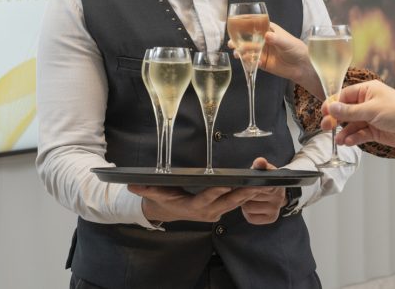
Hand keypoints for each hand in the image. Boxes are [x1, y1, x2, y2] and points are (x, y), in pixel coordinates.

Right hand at [128, 185, 256, 222]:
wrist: (169, 212)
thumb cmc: (165, 200)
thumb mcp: (156, 194)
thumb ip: (146, 188)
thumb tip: (132, 184)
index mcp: (193, 207)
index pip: (206, 199)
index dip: (216, 192)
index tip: (226, 185)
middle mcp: (207, 211)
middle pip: (227, 202)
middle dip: (242, 194)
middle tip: (255, 184)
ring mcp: (216, 212)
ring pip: (235, 203)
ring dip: (249, 194)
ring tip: (262, 183)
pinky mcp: (221, 209)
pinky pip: (236, 203)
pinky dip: (247, 195)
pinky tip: (258, 186)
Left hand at [240, 157, 285, 224]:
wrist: (278, 190)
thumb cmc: (267, 179)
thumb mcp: (264, 169)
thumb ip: (260, 164)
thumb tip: (260, 161)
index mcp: (277, 184)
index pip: (259, 186)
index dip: (249, 186)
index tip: (245, 185)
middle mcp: (278, 198)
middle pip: (250, 197)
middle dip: (244, 193)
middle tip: (244, 189)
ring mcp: (275, 209)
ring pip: (249, 208)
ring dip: (245, 203)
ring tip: (249, 197)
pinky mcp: (270, 219)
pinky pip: (251, 217)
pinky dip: (248, 213)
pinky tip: (252, 206)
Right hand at [241, 22, 323, 97]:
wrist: (302, 67)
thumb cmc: (296, 49)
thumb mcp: (287, 43)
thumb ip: (277, 39)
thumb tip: (267, 35)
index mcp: (269, 30)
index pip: (255, 25)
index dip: (244, 25)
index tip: (235, 26)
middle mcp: (263, 40)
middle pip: (248, 39)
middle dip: (239, 40)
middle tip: (232, 43)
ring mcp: (262, 51)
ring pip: (248, 50)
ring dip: (241, 51)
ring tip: (237, 54)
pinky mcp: (262, 62)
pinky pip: (252, 61)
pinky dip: (249, 62)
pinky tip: (251, 62)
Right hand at [324, 80, 394, 147]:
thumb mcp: (370, 110)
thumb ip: (349, 111)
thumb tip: (331, 107)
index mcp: (367, 90)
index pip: (345, 95)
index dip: (333, 104)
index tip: (323, 112)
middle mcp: (368, 102)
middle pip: (346, 111)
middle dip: (336, 119)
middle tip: (325, 127)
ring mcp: (371, 117)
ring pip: (352, 124)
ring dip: (344, 132)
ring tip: (338, 141)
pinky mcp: (375, 130)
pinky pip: (360, 133)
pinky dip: (354, 138)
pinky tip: (348, 142)